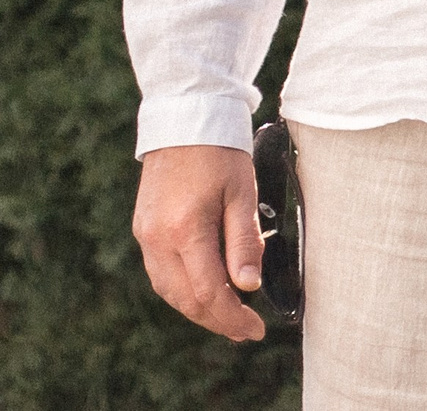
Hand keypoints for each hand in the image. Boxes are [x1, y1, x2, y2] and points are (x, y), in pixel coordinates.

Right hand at [133, 144, 266, 341]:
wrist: (186, 120)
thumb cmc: (222, 153)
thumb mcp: (244, 194)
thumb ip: (244, 242)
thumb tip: (248, 287)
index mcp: (185, 230)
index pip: (207, 292)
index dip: (232, 317)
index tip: (256, 329)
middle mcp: (158, 239)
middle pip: (184, 299)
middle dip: (216, 320)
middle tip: (245, 331)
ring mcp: (146, 235)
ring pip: (169, 290)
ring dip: (198, 309)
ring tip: (228, 318)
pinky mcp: (144, 229)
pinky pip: (161, 273)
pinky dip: (183, 290)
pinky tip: (204, 292)